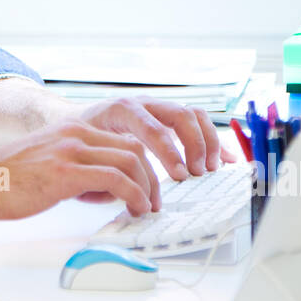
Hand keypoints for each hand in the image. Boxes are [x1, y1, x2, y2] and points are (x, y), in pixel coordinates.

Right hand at [0, 120, 160, 220]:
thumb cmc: (4, 179)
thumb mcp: (47, 162)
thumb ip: (75, 168)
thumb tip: (102, 189)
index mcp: (71, 130)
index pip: (122, 140)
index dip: (143, 165)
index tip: (147, 187)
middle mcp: (75, 134)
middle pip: (133, 148)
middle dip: (151, 176)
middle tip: (154, 200)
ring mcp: (70, 151)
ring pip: (130, 161)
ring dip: (147, 187)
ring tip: (146, 208)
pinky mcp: (65, 173)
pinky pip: (115, 179)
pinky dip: (133, 195)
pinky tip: (134, 208)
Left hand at [74, 96, 237, 182]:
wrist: (74, 120)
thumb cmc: (80, 138)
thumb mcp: (87, 152)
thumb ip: (107, 170)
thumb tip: (127, 196)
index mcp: (122, 110)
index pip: (153, 128)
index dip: (170, 153)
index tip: (181, 176)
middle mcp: (144, 104)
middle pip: (180, 115)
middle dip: (194, 145)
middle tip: (198, 173)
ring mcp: (158, 108)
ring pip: (193, 114)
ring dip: (207, 141)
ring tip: (211, 168)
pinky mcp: (168, 116)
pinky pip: (197, 121)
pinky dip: (213, 139)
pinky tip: (225, 159)